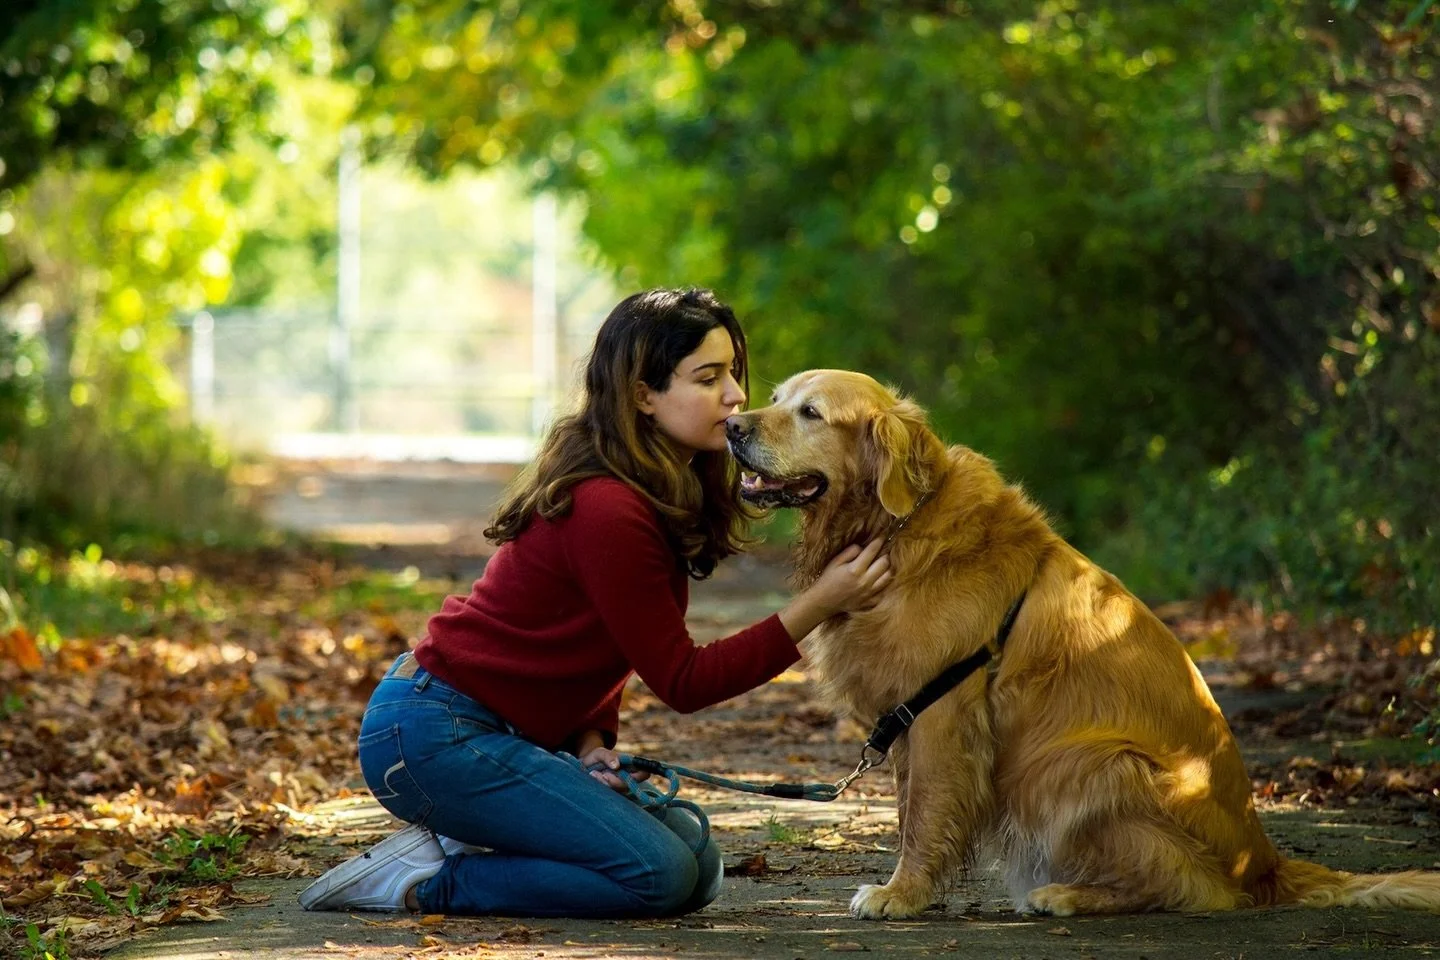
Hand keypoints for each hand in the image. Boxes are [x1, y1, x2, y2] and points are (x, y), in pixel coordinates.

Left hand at [578, 746, 648, 792]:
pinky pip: (609, 795)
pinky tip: (593, 777)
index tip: (623, 772)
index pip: (643, 774)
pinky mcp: (611, 793)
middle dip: (615, 782)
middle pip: (628, 786)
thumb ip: (609, 756)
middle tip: (604, 774)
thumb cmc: (596, 757)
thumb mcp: (600, 753)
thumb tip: (617, 765)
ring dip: (605, 783)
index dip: (640, 775)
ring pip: (617, 791)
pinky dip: (600, 786)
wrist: (584, 766)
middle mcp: (627, 778)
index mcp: (630, 766)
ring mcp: (619, 787)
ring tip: (593, 773)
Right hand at [779, 537, 893, 640]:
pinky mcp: (871, 602)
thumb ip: (850, 552)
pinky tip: (876, 580)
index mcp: (855, 569)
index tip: (881, 537)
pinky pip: (884, 591)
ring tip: (880, 566)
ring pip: (888, 576)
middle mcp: (865, 581)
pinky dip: (882, 584)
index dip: (878, 541)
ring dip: (886, 569)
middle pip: (885, 563)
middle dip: (884, 555)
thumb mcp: (835, 562)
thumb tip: (864, 547)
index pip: (872, 551)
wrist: (824, 601)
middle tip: (881, 553)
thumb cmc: (828, 579)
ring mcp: (869, 593)